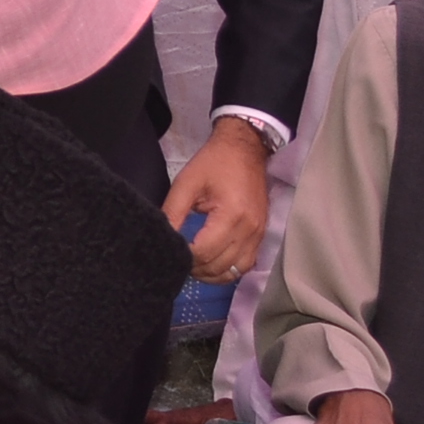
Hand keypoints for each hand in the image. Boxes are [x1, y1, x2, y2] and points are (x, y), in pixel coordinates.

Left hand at [163, 119, 272, 281]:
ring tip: (193, 265)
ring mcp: (258, 234)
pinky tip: (212, 263)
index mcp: (231, 215)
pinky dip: (229, 269)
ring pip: (235, 271)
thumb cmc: (213, 163)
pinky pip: (247, 264)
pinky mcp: (261, 235)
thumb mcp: (186, 184)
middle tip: (178, 260)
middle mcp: (249, 230)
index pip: (204, 252)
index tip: (171, 250)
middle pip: (220, 266)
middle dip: (196, 268)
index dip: (184, 257)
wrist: (245, 149)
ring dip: (212, 274)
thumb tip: (162, 239)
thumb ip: (173, 213)